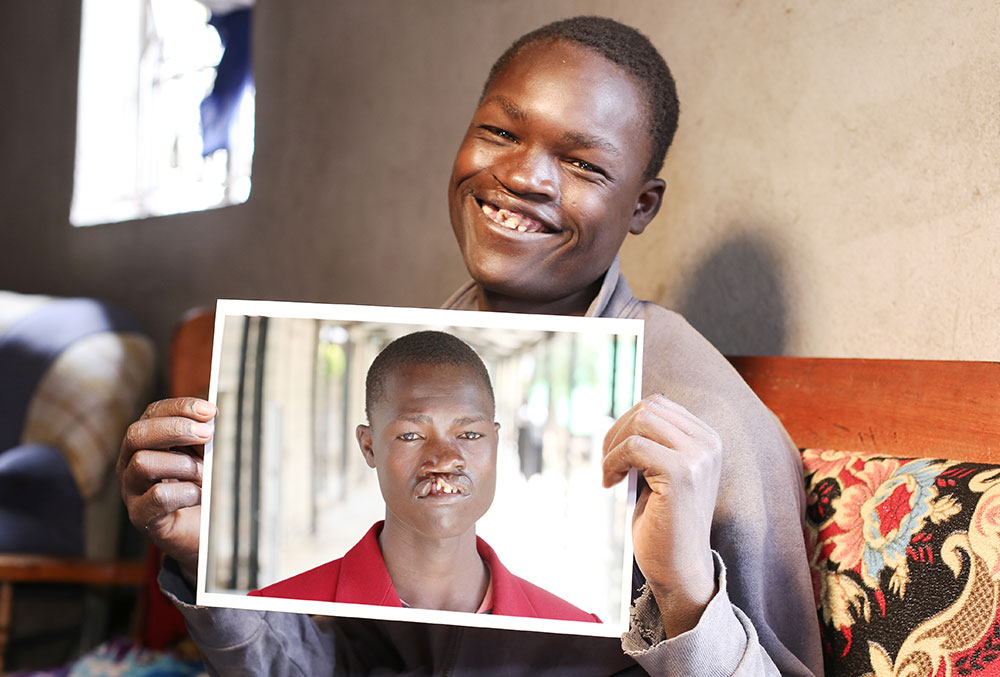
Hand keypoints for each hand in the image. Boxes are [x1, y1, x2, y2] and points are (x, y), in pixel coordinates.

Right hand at [117, 397, 215, 584]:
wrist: (202, 533)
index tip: (211, 410)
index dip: (180, 407)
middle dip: (175, 429)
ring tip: (204, 474)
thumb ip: (204, 436)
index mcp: (145, 442)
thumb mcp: (204, 455)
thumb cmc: (202, 487)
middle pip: (137, 433)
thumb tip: (213, 416)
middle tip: (208, 434)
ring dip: (183, 464)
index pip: (152, 413)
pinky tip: (200, 494)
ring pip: (143, 463)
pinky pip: (158, 496)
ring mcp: (132, 491)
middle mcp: (130, 464)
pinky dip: (186, 492)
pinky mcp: (141, 516)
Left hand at [602, 394, 722, 636]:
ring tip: (609, 474)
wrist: (679, 569)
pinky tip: (610, 484)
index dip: (627, 424)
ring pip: (641, 420)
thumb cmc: (665, 522)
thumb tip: (627, 412)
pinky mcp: (681, 474)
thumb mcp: (661, 471)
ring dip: (613, 446)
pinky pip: (633, 447)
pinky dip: (612, 462)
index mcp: (707, 439)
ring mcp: (698, 457)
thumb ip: (654, 441)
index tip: (615, 454)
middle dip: (617, 431)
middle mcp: (709, 443)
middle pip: (648, 408)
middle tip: (607, 464)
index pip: (659, 404)